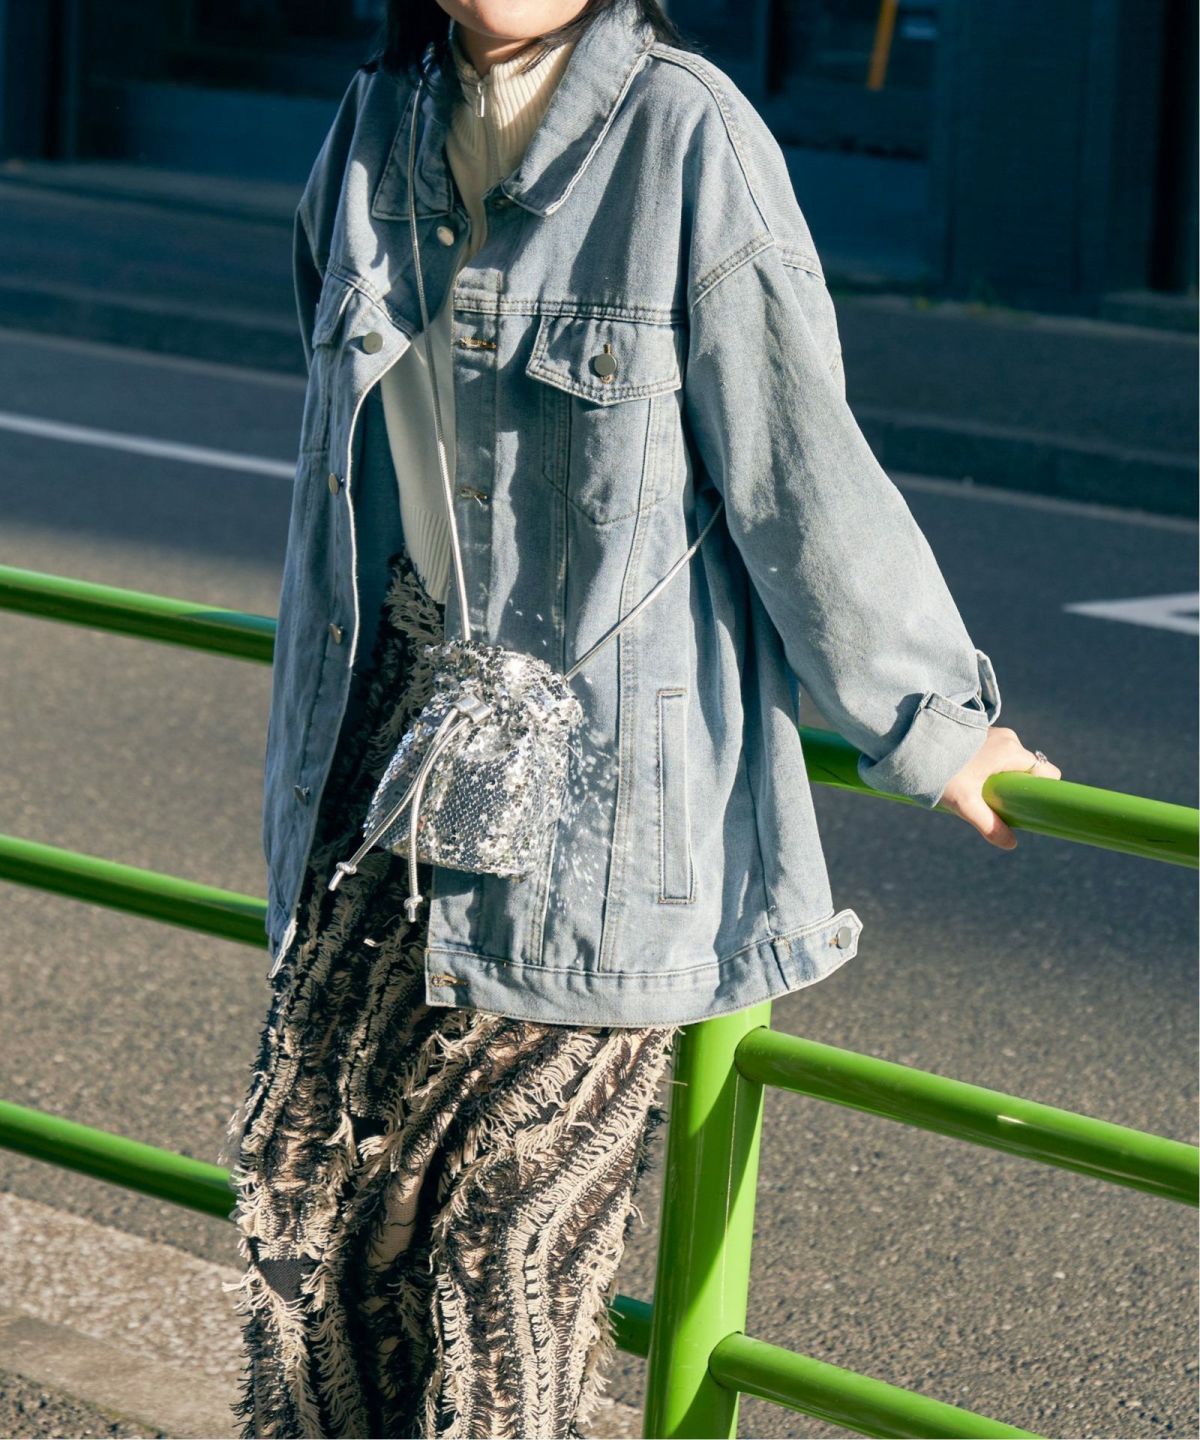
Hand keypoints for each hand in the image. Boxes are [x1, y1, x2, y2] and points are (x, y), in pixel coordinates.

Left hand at [937, 727, 1061, 849]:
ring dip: (1001, 775)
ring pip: (1010, 760)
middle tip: (994, 799)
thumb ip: (989, 824)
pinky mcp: (980, 731)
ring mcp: (994, 732)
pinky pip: (996, 752)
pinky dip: (989, 764)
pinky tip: (970, 775)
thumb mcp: (966, 803)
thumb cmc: (941, 772)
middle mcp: (1007, 738)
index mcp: (1011, 752)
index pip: (1047, 771)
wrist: (912, 745)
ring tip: (977, 787)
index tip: (1027, 804)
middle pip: (1027, 768)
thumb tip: (1010, 843)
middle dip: (1017, 785)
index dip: (1041, 790)